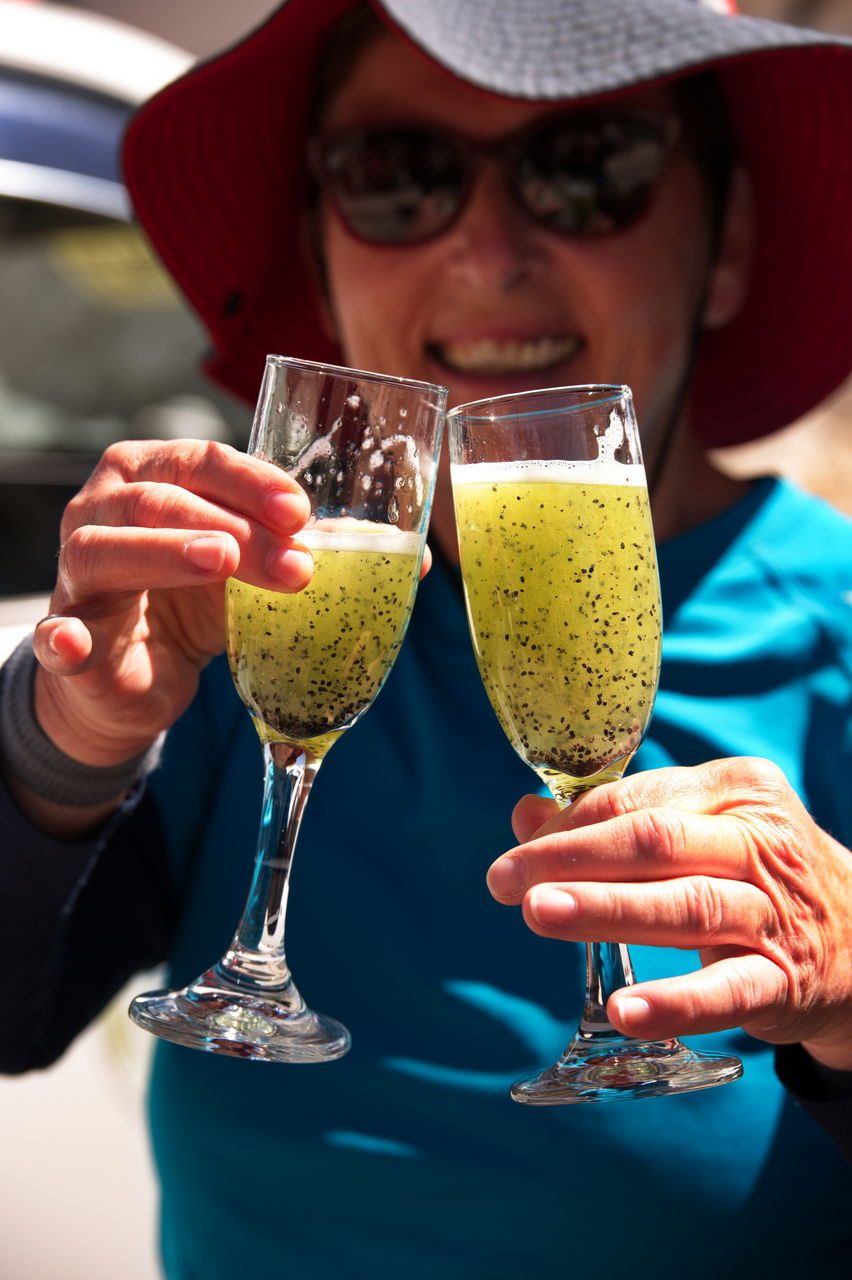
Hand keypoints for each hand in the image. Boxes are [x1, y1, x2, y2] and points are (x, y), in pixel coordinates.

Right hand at [31, 439, 312, 767]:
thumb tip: (354, 536)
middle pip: (159, 502)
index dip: (250, 482)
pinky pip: (53, 635)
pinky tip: (73, 643)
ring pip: (104, 550)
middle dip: (233, 527)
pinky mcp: (63, 638)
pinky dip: (60, 639)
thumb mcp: (240, 566)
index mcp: (145, 476)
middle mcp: (100, 511)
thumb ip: (280, 545)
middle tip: (291, 561)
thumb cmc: (189, 600)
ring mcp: (75, 574)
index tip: (299, 512)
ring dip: (165, 553)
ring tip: (220, 563)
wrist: (136, 676)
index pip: (198, 462)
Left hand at [487, 758, 851, 1070]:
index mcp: (738, 789)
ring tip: (540, 915)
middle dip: (572, 858)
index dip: (571, 824)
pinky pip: (727, 990)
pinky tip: (624, 1010)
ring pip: (687, 906)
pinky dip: (675, 1002)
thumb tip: (526, 815)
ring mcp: (776, 912)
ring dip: (608, 910)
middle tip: (506, 880)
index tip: (517, 849)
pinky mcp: (786, 980)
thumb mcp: (697, 830)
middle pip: (655, 842)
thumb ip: (616, 820)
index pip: (640, 799)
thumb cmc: (753, 874)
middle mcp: (761, 842)